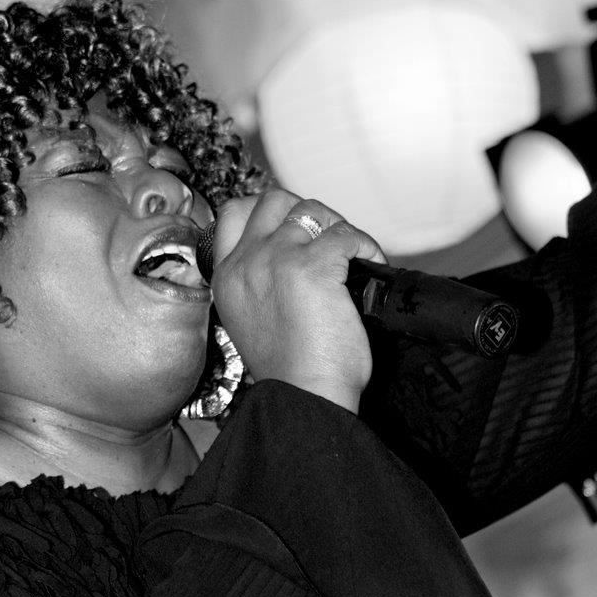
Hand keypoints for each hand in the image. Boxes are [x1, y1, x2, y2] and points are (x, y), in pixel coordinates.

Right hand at [209, 190, 386, 413]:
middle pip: (273, 200)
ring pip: (312, 210)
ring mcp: (277, 259)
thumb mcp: (251, 321)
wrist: (303, 396)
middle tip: (326, 237)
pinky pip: (346, 234)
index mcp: (227, 278)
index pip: (232, 214)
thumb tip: (291, 260)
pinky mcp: (313, 266)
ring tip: (352, 254)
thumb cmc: (287, 372)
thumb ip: (259, 286)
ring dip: (337, 226)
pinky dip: (365, 246)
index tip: (290, 226)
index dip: (265, 211)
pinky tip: (370, 265)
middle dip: (304, 211)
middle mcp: (246, 262)